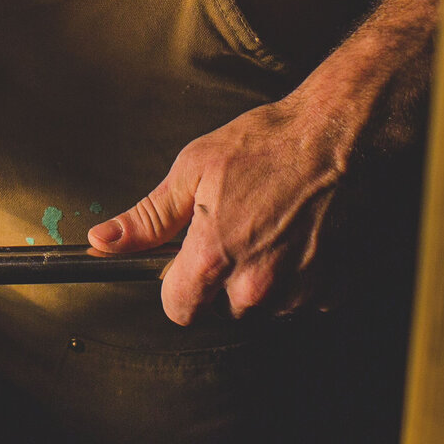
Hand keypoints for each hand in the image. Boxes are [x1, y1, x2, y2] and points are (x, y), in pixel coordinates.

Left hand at [87, 96, 360, 322]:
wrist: (339, 134)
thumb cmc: (269, 144)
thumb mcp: (193, 169)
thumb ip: (149, 217)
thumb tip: (104, 241)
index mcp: (216, 255)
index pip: (178, 309)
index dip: (176, 286)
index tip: (185, 264)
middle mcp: (258, 283)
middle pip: (222, 307)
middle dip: (223, 276)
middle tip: (238, 227)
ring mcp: (299, 289)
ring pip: (264, 305)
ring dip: (263, 278)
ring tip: (272, 226)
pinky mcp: (333, 288)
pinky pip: (302, 300)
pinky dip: (299, 277)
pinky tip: (300, 236)